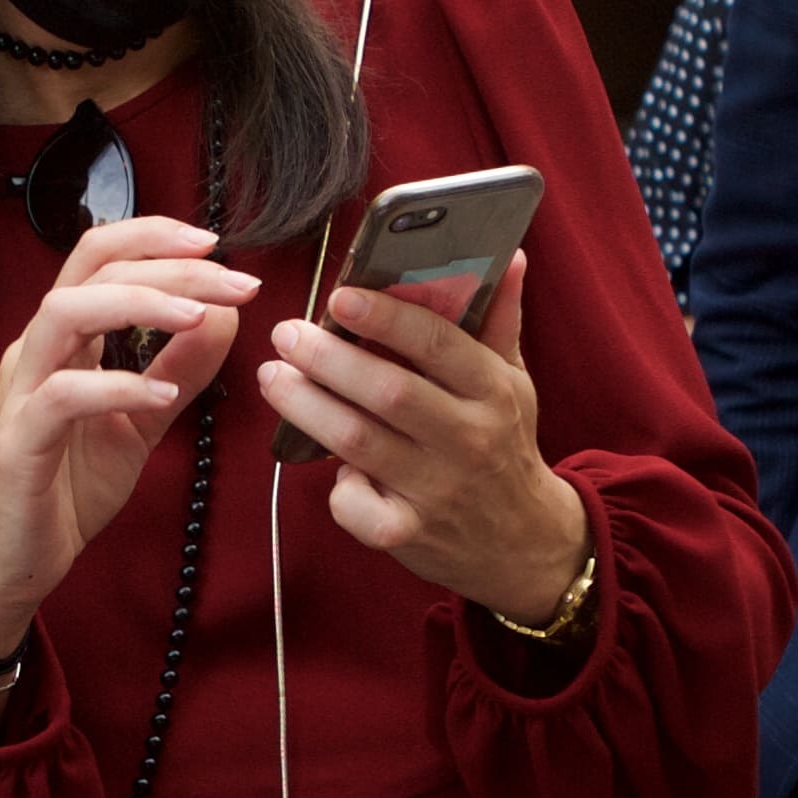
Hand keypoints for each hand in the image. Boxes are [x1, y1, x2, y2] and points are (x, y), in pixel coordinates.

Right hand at [0, 217, 258, 662]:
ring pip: (66, 312)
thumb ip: (180, 369)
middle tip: (232, 280)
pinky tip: (161, 393)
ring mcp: (21, 392)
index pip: (101, 256)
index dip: (156, 238)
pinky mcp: (18, 441)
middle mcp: (37, 350)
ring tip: (198, 316)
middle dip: (167, 264)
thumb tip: (225, 313)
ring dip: (138, 303)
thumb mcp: (143, 422)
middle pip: (91, 269)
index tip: (218, 249)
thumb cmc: (67, 488)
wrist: (18, 561)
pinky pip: (62, 395)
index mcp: (64, 339)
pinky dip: (116, 386)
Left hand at [254, 260, 596, 620]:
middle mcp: (469, 439)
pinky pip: (355, 506)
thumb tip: (507, 255)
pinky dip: (333, 485)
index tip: (339, 295)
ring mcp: (438, 490)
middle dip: (328, 358)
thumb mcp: (512, 381)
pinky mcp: (410, 534)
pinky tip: (325, 463)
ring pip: (358, 442)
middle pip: (388, 392)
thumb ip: (499, 319)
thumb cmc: (504, 444)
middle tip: (286, 334)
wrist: (523, 542)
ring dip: (306, 406)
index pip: (438, 344)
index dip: (385, 318)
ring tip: (273, 376)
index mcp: (494, 392)